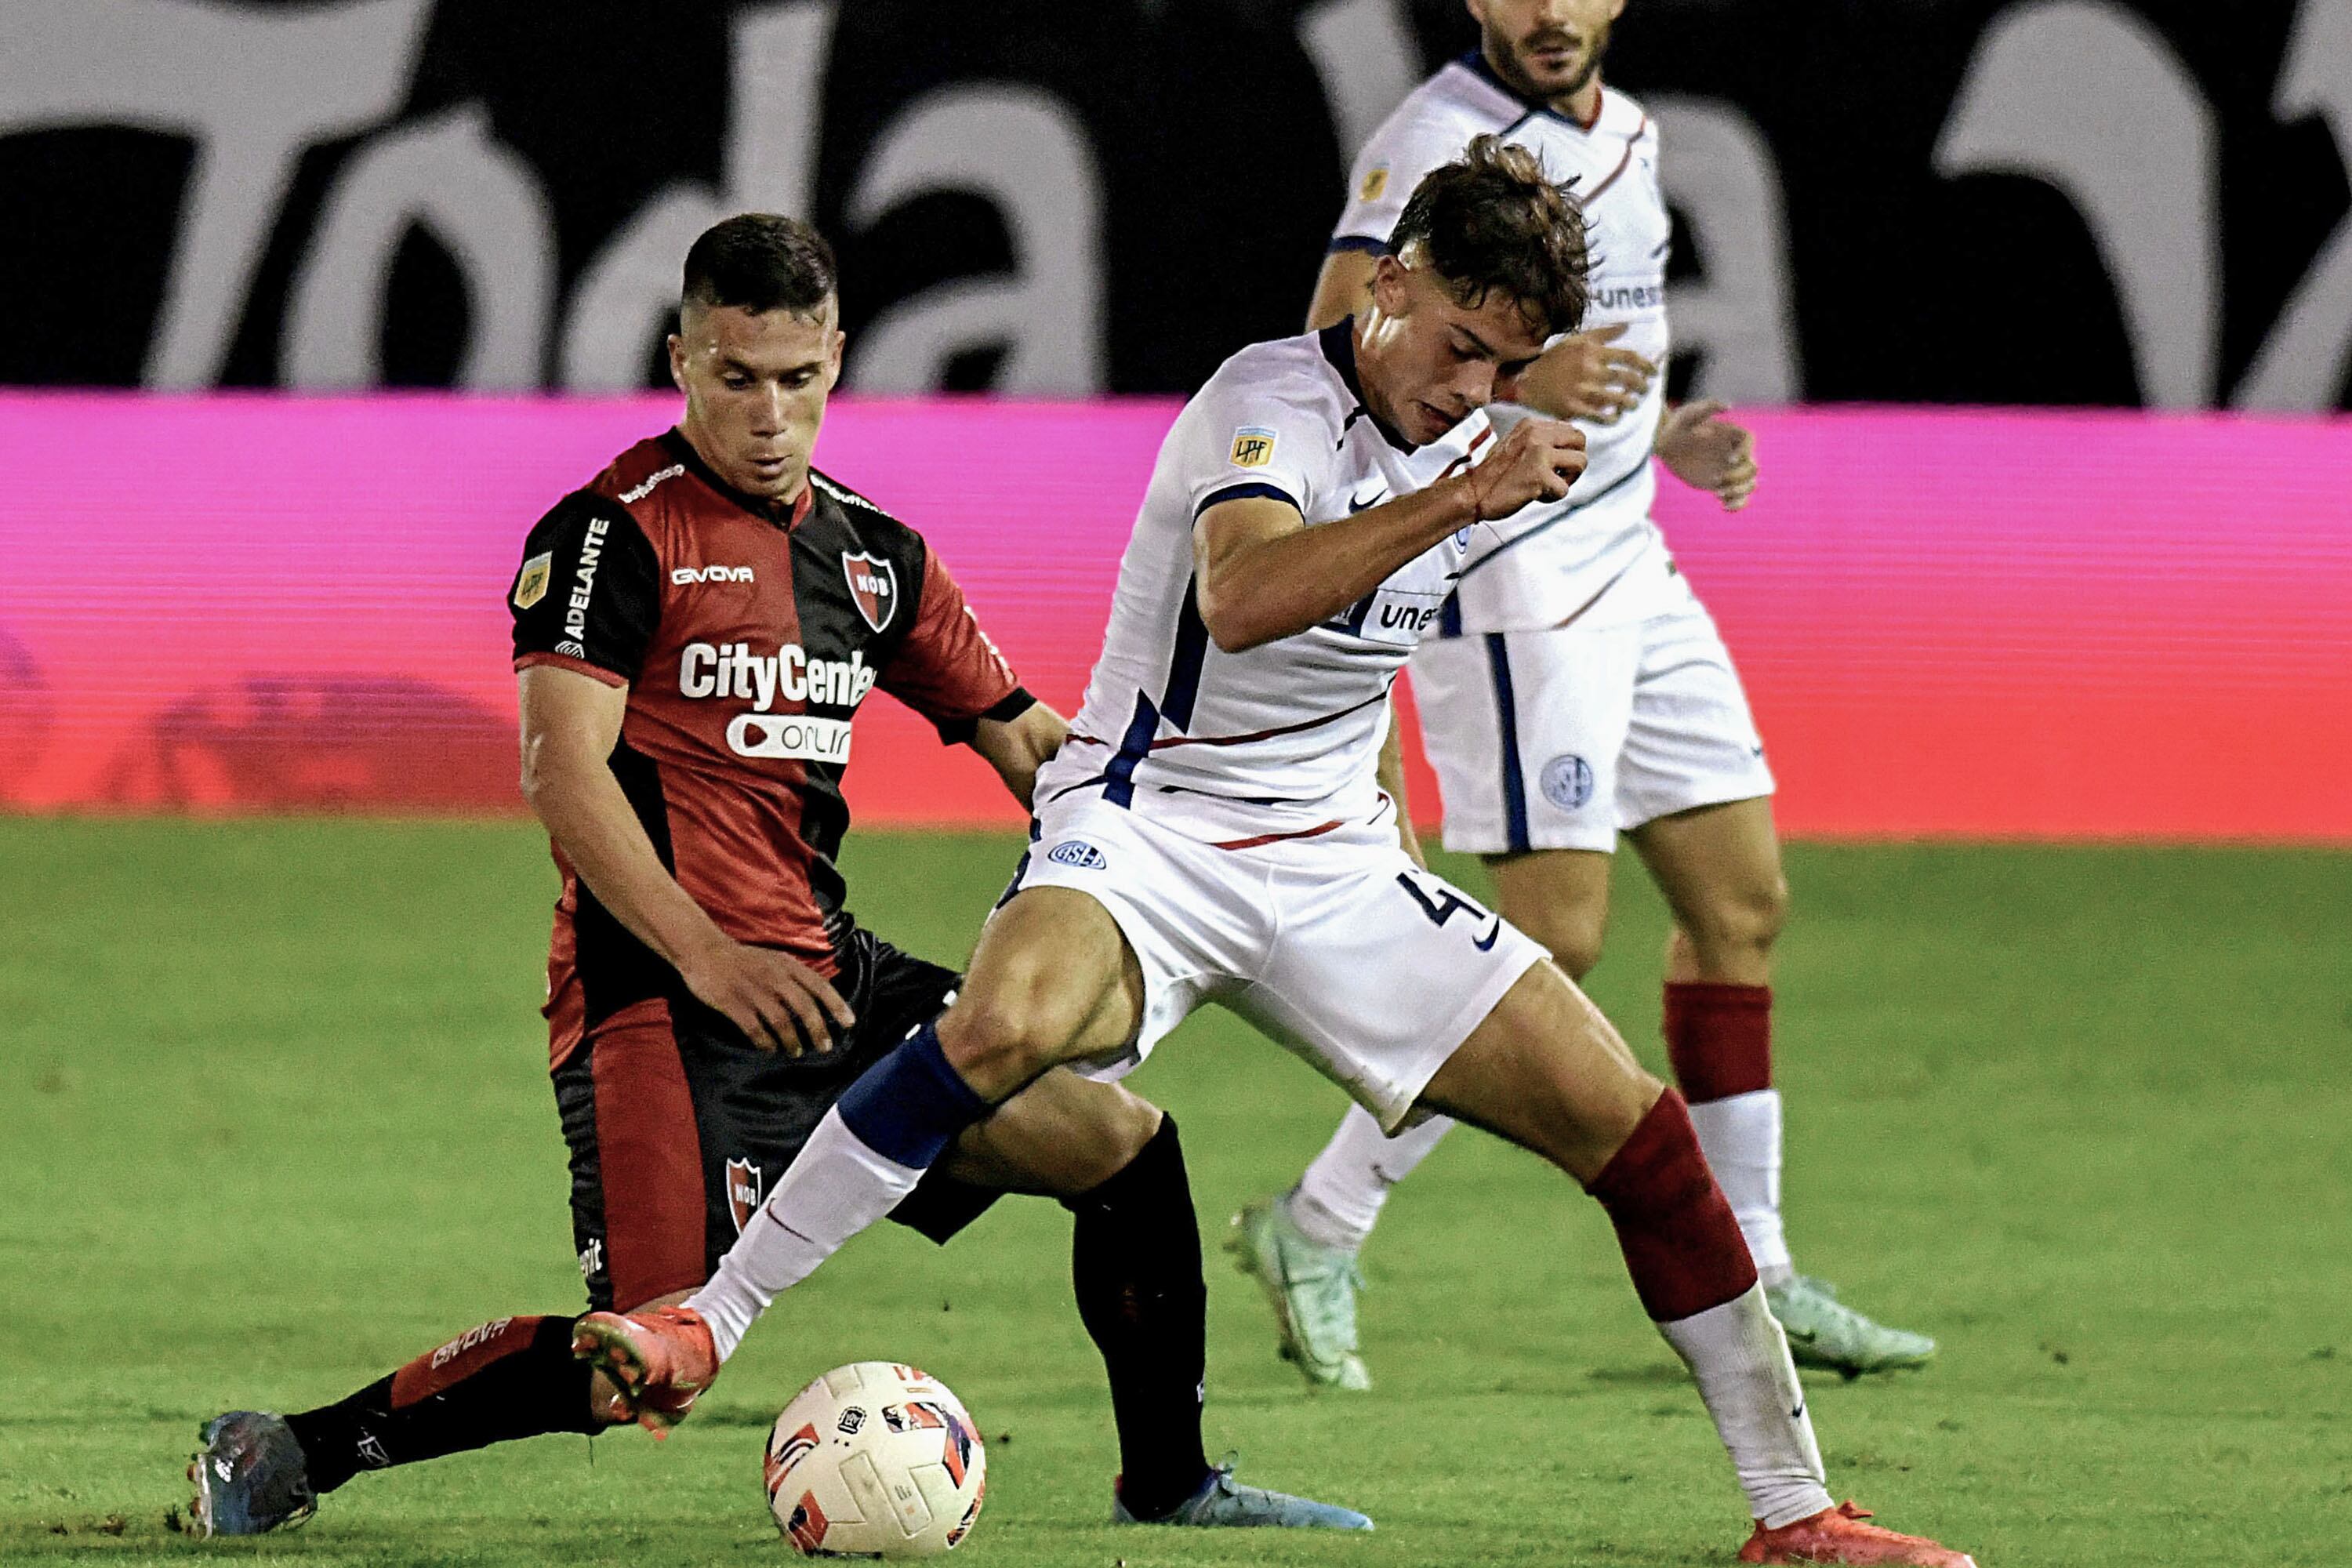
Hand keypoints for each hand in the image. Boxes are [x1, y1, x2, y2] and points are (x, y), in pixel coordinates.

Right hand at [679, 934, 855, 1054]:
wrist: (705, 951)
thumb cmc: (743, 959)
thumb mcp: (774, 959)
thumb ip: (794, 977)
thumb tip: (817, 1001)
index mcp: (786, 964)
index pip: (819, 986)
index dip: (837, 1006)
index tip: (849, 1024)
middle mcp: (774, 977)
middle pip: (804, 1007)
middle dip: (818, 1030)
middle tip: (825, 1047)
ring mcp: (753, 991)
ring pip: (782, 1021)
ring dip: (792, 1040)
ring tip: (797, 1051)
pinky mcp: (733, 1004)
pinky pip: (755, 1029)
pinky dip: (766, 1042)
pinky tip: (770, 1049)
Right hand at [1464, 416, 1586, 520]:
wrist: (1471, 493)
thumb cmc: (1492, 475)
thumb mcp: (1514, 444)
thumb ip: (1538, 440)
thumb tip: (1565, 446)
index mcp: (1530, 424)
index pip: (1568, 430)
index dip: (1566, 450)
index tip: (1552, 464)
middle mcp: (1536, 434)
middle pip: (1581, 440)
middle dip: (1574, 460)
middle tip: (1558, 475)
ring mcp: (1539, 453)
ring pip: (1581, 462)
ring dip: (1567, 479)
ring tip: (1547, 485)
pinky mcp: (1539, 476)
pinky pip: (1564, 489)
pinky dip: (1552, 498)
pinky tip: (1534, 495)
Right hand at [1503, 323, 1655, 423]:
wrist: (1527, 381)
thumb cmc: (1555, 360)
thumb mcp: (1576, 340)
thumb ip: (1604, 333)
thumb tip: (1627, 325)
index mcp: (1592, 351)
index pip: (1629, 357)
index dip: (1646, 365)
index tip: (1653, 372)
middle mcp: (1590, 370)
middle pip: (1628, 379)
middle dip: (1642, 386)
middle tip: (1644, 390)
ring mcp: (1583, 390)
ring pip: (1619, 399)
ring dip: (1630, 403)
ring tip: (1631, 403)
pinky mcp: (1575, 408)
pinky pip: (1602, 417)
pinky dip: (1613, 418)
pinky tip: (1615, 416)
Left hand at [1656, 399, 1757, 510]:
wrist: (1665, 444)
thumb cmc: (1676, 426)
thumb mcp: (1688, 414)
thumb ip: (1707, 408)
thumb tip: (1728, 407)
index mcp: (1732, 435)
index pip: (1749, 442)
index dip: (1744, 452)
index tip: (1728, 460)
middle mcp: (1735, 452)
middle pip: (1752, 468)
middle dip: (1739, 477)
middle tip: (1717, 480)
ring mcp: (1729, 470)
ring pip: (1749, 485)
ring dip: (1739, 492)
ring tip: (1719, 493)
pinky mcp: (1720, 484)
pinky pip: (1737, 498)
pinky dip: (1737, 504)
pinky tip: (1723, 506)